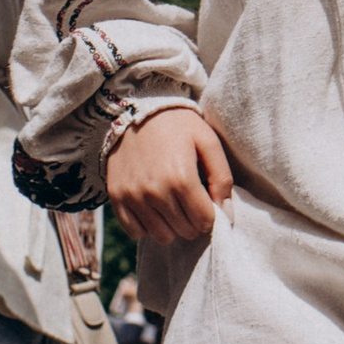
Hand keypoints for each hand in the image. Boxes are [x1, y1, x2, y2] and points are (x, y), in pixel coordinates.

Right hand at [104, 104, 235, 245]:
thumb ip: (222, 179)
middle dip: (194, 221)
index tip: (208, 202)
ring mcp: (133, 197)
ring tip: (174, 204)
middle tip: (192, 201)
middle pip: (185, 231)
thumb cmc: (178, 124)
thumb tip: (226, 215)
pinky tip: (154, 207)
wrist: (137, 107)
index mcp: (181, 178)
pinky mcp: (117, 197)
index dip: (211, 215)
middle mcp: (155, 192)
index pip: (204, 221)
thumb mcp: (208, 142)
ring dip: (173, 226)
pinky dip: (148, 226)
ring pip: (162, 236)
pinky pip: (136, 231)